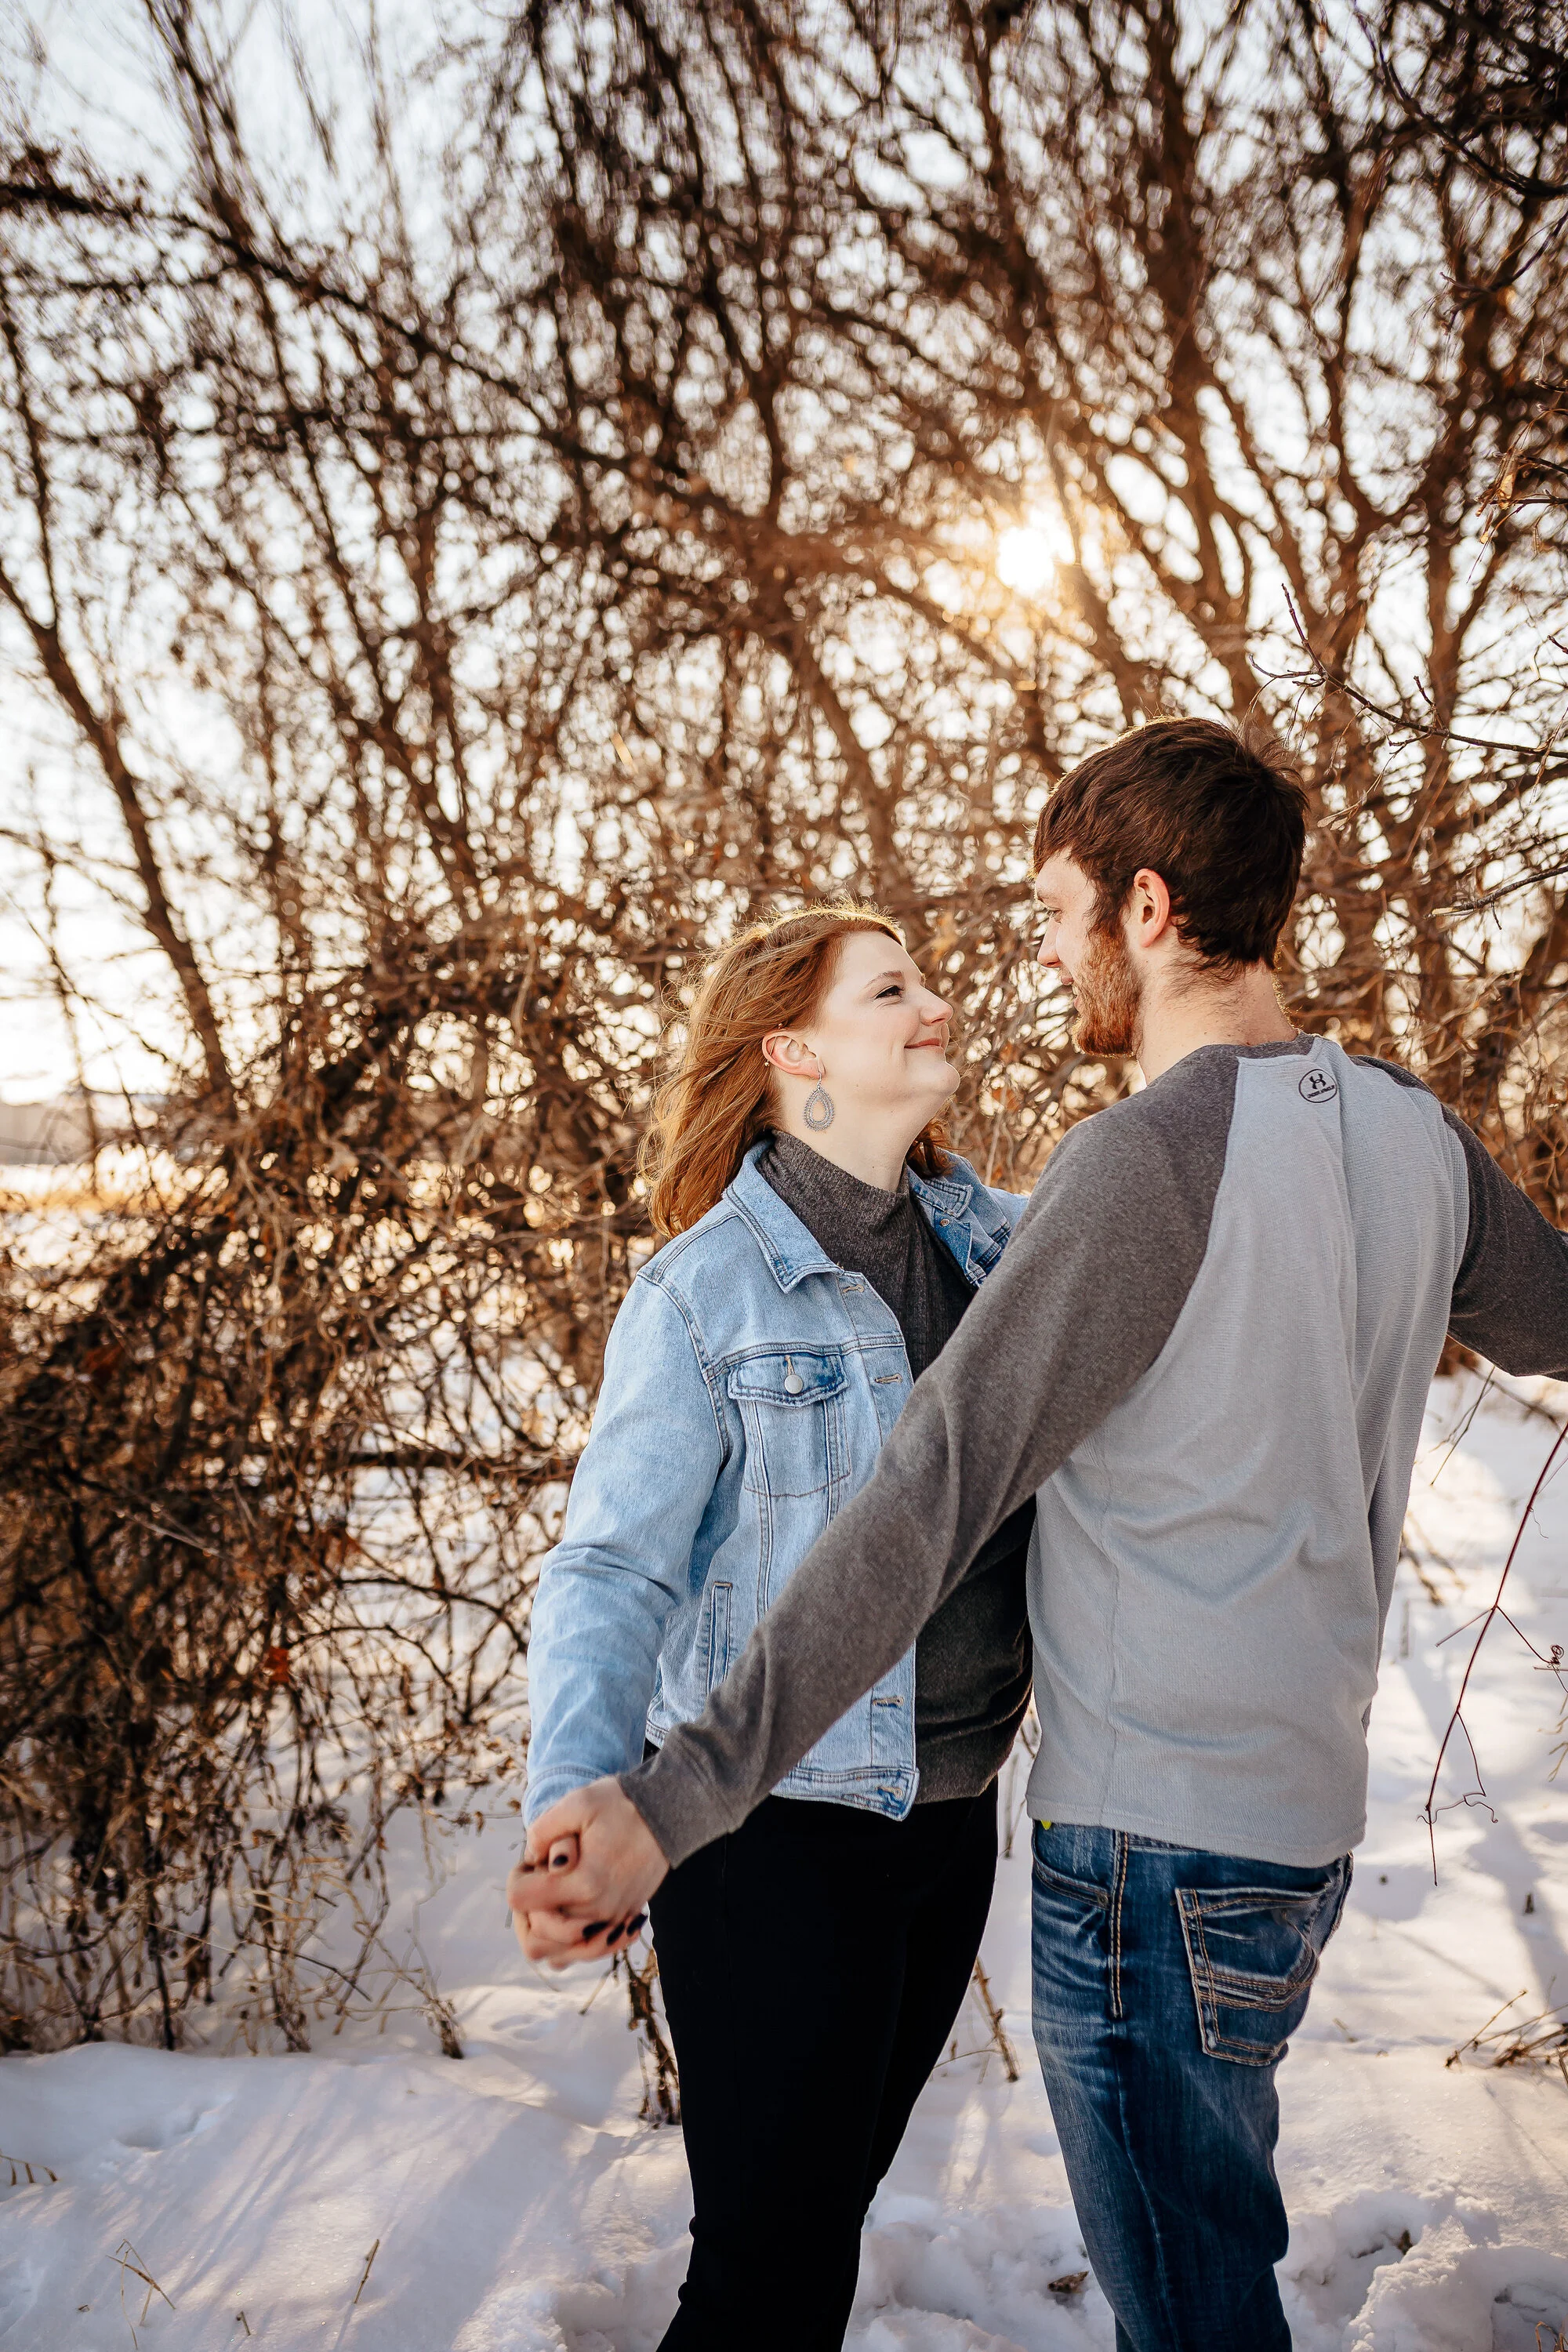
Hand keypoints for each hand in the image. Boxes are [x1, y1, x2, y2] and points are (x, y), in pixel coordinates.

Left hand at [508, 1779, 668, 1968]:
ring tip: (552, 1899)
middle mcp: (598, 1912)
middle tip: (539, 1880)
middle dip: (527, 1909)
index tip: (531, 1861)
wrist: (668, 1815)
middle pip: (535, 1937)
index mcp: (584, 1883)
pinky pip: (583, 1952)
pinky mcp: (621, 1924)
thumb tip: (530, 1860)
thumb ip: (542, 1830)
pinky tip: (570, 1913)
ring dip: (545, 1931)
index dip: (517, 1877)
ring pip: (558, 1954)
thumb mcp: (577, 1802)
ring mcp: (612, 1923)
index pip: (521, 1900)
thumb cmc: (621, 1806)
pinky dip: (569, 1941)